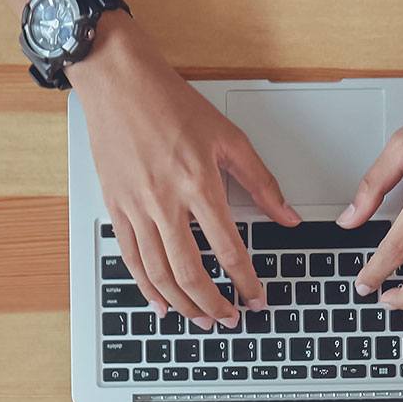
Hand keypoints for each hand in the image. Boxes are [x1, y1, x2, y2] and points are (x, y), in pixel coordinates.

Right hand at [69, 17, 301, 326]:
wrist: (118, 82)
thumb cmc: (170, 103)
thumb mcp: (227, 137)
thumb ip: (261, 181)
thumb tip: (287, 216)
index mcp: (199, 184)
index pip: (228, 249)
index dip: (245, 281)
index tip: (256, 297)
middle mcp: (165, 201)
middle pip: (191, 272)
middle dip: (213, 304)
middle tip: (230, 319)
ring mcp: (135, 207)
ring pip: (159, 273)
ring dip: (183, 303)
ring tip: (201, 318)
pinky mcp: (115, 206)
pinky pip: (131, 258)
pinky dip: (146, 286)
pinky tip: (160, 301)